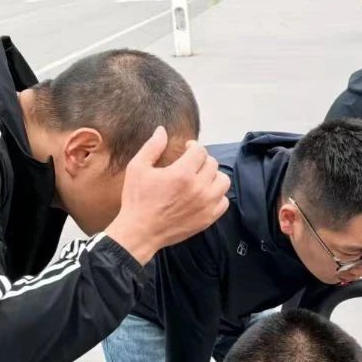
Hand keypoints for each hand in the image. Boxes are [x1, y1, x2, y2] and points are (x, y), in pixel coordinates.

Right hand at [107, 129, 231, 264]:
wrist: (140, 232)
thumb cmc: (137, 199)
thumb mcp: (137, 168)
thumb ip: (152, 147)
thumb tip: (162, 130)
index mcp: (182, 173)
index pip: (200, 151)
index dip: (193, 146)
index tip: (187, 149)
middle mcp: (198, 188)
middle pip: (212, 164)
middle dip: (202, 160)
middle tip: (192, 164)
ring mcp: (206, 204)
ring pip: (223, 181)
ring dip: (213, 176)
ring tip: (201, 177)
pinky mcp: (208, 218)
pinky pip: (224, 201)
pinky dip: (217, 195)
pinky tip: (205, 194)